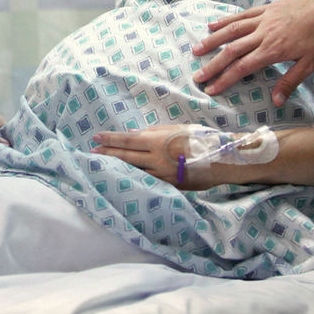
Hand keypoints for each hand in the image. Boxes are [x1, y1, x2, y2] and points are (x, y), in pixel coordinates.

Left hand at [92, 126, 209, 188]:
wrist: (221, 159)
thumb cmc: (200, 138)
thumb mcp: (176, 129)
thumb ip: (154, 132)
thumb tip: (134, 134)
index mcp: (157, 142)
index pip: (127, 140)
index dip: (110, 139)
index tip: (96, 137)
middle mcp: (156, 159)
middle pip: (126, 156)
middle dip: (108, 153)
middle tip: (92, 151)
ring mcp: (162, 175)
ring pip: (135, 171)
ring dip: (118, 167)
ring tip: (103, 164)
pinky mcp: (169, 185)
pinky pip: (149, 180)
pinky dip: (136, 177)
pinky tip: (126, 177)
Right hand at [190, 0, 313, 105]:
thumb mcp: (312, 63)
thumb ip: (290, 81)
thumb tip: (276, 101)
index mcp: (274, 50)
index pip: (243, 67)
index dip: (225, 79)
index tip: (211, 89)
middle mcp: (263, 34)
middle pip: (231, 50)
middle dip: (213, 65)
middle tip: (197, 76)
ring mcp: (263, 19)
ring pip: (231, 30)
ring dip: (212, 41)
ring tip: (196, 50)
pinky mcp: (266, 9)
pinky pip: (241, 15)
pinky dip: (225, 21)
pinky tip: (212, 25)